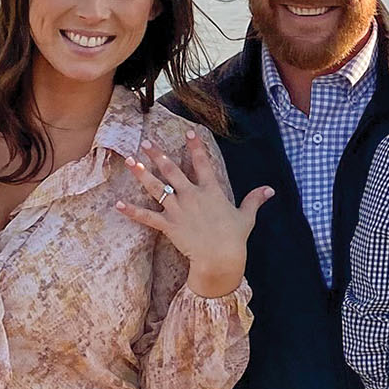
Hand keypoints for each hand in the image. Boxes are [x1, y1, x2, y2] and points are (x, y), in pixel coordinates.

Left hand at [118, 132, 272, 298]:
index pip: (202, 163)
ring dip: (142, 174)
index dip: (195, 146)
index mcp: (211, 191)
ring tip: (130, 161)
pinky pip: (147, 216)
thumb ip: (255, 200)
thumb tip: (270, 189)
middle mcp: (192, 196)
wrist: (221, 257)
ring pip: (157, 188)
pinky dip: (132, 211)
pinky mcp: (168, 225)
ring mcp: (178, 210)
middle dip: (158, 155)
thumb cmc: (235, 238)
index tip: (188, 131)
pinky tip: (118, 204)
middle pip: (172, 171)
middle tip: (146, 142)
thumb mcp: (247, 217)